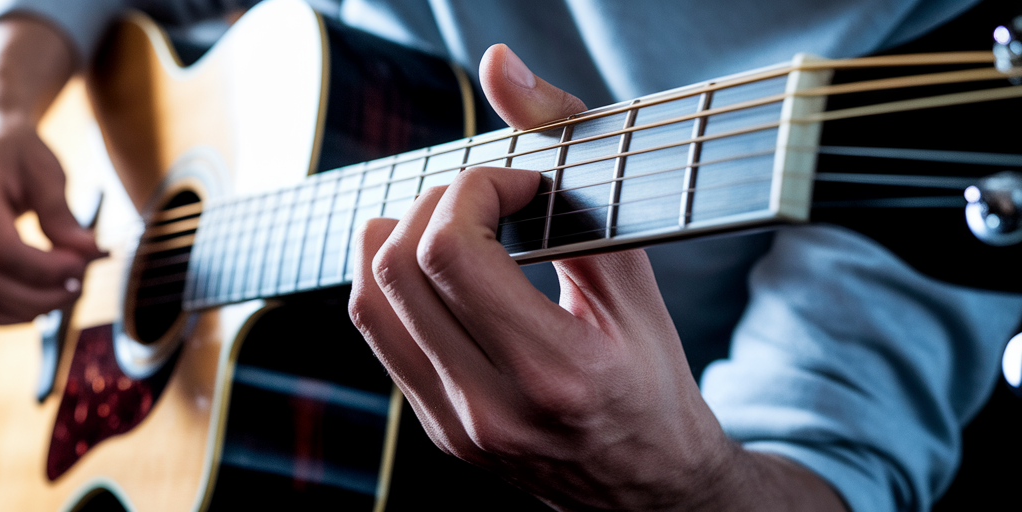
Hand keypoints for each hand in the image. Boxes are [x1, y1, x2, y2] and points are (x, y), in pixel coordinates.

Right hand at [0, 18, 103, 325]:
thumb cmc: (19, 153)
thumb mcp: (47, 172)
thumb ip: (64, 215)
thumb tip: (91, 254)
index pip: (2, 250)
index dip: (46, 268)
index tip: (82, 264)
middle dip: (42, 295)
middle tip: (79, 284)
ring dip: (27, 310)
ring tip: (64, 293)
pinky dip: (7, 315)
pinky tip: (38, 304)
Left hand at [347, 44, 844, 509]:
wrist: (652, 491)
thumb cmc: (654, 380)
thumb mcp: (634, 278)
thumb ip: (574, 169)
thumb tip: (502, 69)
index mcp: (556, 373)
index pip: (452, 254)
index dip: (471, 190)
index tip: (516, 184)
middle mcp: (492, 409)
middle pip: (398, 269)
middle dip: (433, 203)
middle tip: (484, 197)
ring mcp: (453, 427)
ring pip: (368, 302)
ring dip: (396, 236)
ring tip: (452, 221)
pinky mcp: (434, 431)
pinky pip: (377, 334)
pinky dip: (392, 281)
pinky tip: (434, 265)